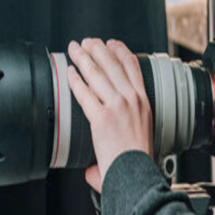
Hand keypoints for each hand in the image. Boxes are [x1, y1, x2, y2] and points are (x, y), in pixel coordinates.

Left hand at [67, 39, 152, 192]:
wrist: (136, 172)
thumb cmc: (138, 160)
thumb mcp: (142, 135)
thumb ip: (125, 133)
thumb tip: (99, 156)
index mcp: (144, 101)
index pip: (133, 67)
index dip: (121, 51)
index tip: (113, 44)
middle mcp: (132, 100)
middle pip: (114, 65)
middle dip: (99, 49)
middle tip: (88, 41)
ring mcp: (117, 107)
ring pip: (98, 74)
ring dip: (85, 58)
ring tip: (76, 49)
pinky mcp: (101, 117)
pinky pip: (84, 93)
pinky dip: (75, 80)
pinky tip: (69, 73)